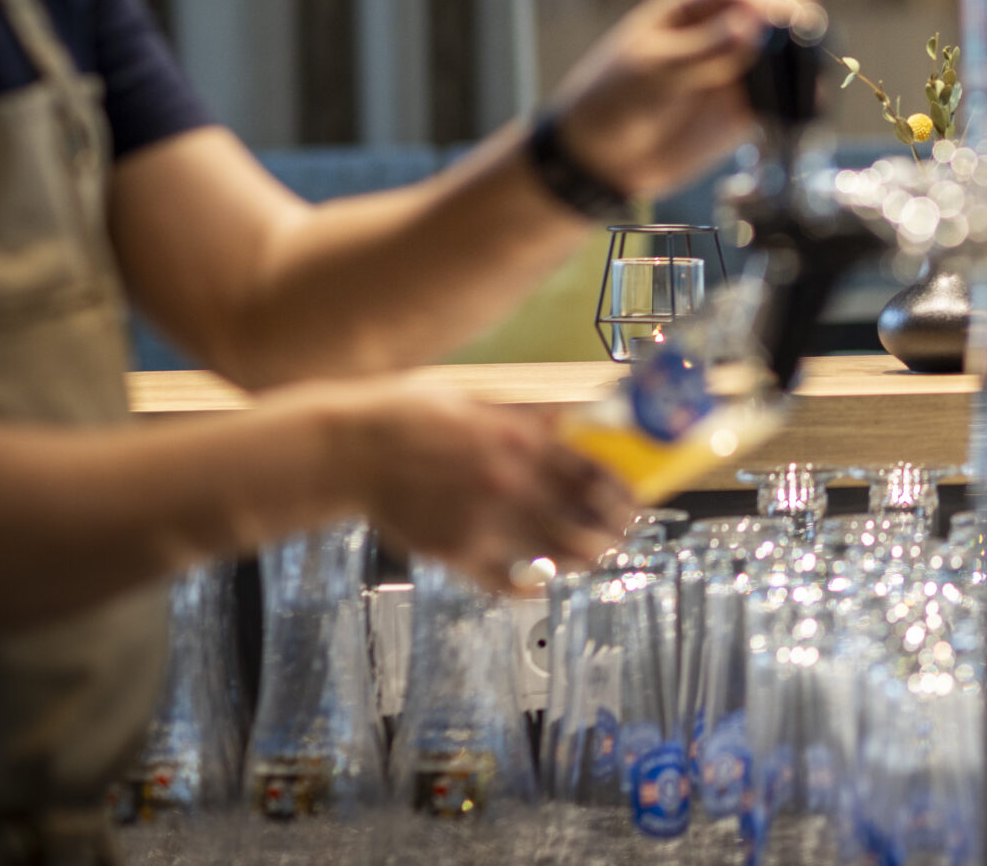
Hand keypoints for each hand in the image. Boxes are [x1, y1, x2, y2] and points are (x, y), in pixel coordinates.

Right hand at [307, 379, 632, 590]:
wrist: (349, 450)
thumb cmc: (411, 417)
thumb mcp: (476, 402)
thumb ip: (526, 418)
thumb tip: (575, 419)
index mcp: (519, 440)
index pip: (593, 474)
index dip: (623, 495)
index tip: (637, 504)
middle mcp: (508, 482)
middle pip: (582, 520)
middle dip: (612, 533)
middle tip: (624, 537)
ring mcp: (482, 521)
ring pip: (553, 554)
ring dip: (582, 560)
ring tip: (594, 559)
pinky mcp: (454, 551)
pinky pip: (505, 580)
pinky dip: (529, 584)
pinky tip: (540, 580)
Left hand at [546, 0, 820, 197]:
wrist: (599, 159)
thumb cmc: (613, 100)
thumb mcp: (653, 70)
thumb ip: (704, 50)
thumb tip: (752, 24)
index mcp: (688, 12)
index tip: (780, 12)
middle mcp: (718, 36)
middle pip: (767, 20)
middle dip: (792, 26)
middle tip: (812, 38)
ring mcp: (732, 74)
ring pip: (779, 61)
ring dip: (802, 65)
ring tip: (817, 76)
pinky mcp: (742, 112)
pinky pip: (778, 101)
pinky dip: (797, 102)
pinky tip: (810, 106)